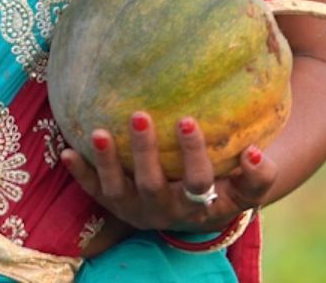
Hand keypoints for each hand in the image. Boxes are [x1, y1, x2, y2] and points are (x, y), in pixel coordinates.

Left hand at [58, 112, 278, 235]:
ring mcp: (136, 209)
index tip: (188, 120)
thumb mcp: (247, 188)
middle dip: (145, 152)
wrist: (196, 212)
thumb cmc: (226, 186)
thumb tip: (255, 152)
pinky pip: (94, 191)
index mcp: (199, 206)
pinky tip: (66, 150)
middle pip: (153, 184)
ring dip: (107, 162)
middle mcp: (165, 211)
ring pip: (119, 190)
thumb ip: (260, 174)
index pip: (198, 181)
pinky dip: (80, 172)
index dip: (193, 155)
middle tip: (140, 114)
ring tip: (99, 132)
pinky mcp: (114, 205)